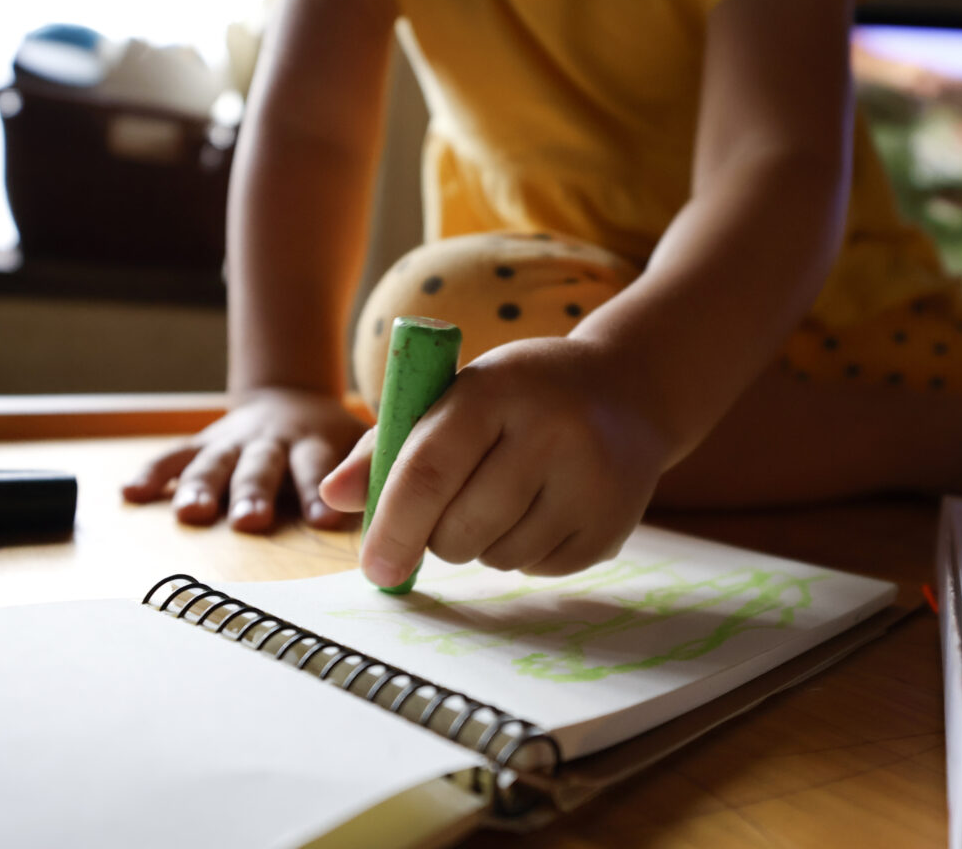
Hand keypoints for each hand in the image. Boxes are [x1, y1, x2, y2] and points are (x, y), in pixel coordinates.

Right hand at [123, 388, 368, 531]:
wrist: (291, 399)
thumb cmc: (331, 439)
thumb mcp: (358, 441)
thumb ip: (373, 469)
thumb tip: (398, 517)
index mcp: (316, 441)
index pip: (320, 466)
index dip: (320, 490)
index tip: (323, 519)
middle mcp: (274, 440)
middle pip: (264, 467)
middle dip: (255, 493)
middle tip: (252, 520)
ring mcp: (234, 441)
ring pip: (217, 463)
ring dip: (203, 486)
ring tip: (192, 514)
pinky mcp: (203, 443)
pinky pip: (174, 456)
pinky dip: (153, 473)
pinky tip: (130, 493)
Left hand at [320, 337, 672, 582]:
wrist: (629, 392)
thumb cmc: (521, 395)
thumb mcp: (457, 396)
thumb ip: (390, 444)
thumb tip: (332, 498)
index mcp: (497, 390)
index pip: (429, 470)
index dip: (392, 526)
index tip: (374, 568)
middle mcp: (552, 434)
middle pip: (460, 528)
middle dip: (436, 536)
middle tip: (450, 508)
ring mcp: (589, 484)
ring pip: (496, 557)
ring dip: (483, 543)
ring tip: (507, 494)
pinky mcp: (611, 527)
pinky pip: (536, 570)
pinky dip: (524, 552)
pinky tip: (543, 507)